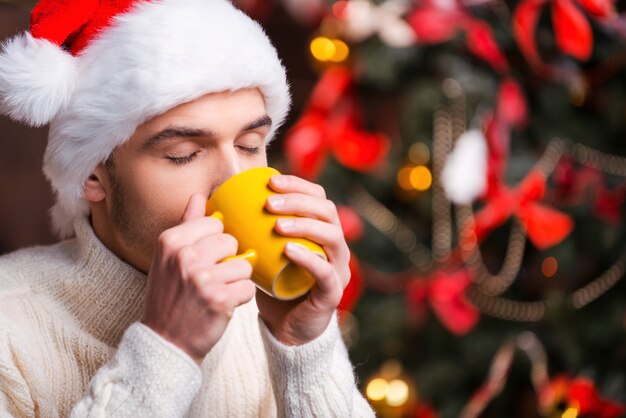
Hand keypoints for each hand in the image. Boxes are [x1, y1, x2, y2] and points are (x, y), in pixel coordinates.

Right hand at [141, 193, 255, 363]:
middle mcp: (184, 256)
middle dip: (228, 261)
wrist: (165, 342)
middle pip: (231, 242)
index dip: (215, 242)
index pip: (214, 223)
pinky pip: (248, 288)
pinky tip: (222, 305)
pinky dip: (240, 298)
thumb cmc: (170, 295)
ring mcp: (202, 279)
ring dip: (235, 281)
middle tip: (210, 279)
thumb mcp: (169, 257)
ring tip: (216, 292)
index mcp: (170, 241)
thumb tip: (199, 195)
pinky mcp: (220, 299)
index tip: (202, 259)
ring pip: (243, 266)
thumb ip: (188, 224)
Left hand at [256, 175, 350, 345]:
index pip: (318, 197)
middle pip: (327, 211)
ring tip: (277, 225)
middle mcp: (333, 246)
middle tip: (270, 204)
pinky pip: (326, 272)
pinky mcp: (332, 292)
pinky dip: (309, 258)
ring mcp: (337, 269)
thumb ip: (241, 226)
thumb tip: (205, 199)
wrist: (283, 328)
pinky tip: (289, 250)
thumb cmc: (271, 285)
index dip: (298, 184)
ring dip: (305, 226)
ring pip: (332, 237)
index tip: (270, 181)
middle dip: (299, 202)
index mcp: (319, 230)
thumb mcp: (257, 251)